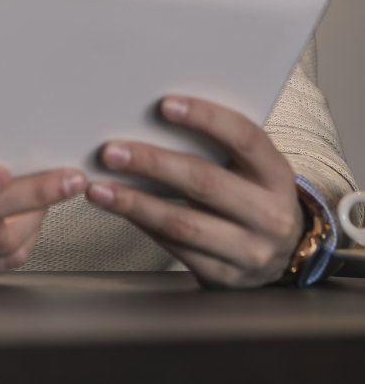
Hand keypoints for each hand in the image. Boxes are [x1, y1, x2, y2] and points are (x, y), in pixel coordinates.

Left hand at [86, 95, 302, 287]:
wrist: (282, 255)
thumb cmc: (255, 195)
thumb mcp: (253, 168)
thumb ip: (219, 145)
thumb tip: (154, 117)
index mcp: (276, 175)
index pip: (244, 137)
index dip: (205, 118)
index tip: (164, 105)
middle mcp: (269, 215)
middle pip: (204, 182)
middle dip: (152, 163)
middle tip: (112, 152)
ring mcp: (249, 251)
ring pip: (183, 223)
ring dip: (135, 203)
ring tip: (100, 188)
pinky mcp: (224, 277)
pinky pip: (176, 248)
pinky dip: (143, 225)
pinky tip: (121, 209)